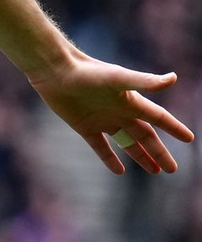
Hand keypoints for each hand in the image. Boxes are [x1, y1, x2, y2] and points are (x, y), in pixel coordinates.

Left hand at [28, 50, 193, 173]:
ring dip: (140, 157)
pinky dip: (110, 159)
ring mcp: (102, 120)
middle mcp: (119, 112)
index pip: (159, 118)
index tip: (189, 139)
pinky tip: (119, 171)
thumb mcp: (118, 78)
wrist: (54, 70)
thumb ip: (144, 81)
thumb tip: (173, 78)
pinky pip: (100, 147)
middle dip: (159, 152)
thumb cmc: (87, 72)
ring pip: (126, 143)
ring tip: (155, 171)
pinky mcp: (84, 126)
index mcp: (131, 101)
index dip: (173, 128)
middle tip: (172, 169)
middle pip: (145, 136)